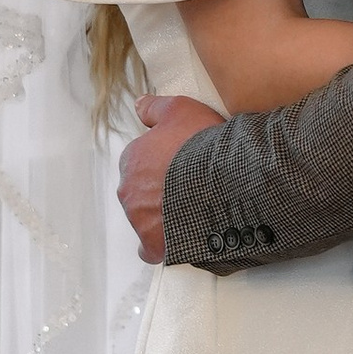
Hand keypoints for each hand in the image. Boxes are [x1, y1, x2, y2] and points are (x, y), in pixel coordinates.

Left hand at [118, 92, 222, 263]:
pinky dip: (161, 246)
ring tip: (193, 211)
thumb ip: (155, 108)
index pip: (141, 162)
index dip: (164, 162)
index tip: (183, 164)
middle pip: (141, 191)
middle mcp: (129, 189)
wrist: (223, 180)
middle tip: (190, 186)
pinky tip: (177, 240)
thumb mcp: (181, 109)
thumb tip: (139, 104)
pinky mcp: (154, 243)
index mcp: (132, 158)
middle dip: (160, 190)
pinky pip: (151, 248)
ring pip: (146, 218)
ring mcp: (140, 219)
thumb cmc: (202, 143)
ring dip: (163, 215)